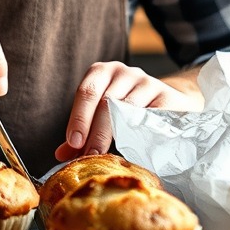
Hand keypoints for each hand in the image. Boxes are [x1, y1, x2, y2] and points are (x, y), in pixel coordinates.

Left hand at [54, 61, 203, 161]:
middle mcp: (124, 72)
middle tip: (90, 156)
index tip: (74, 142)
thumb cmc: (127, 110)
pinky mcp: (168, 96)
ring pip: (129, 110)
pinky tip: (138, 150)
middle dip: (96, 132)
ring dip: (118, 136)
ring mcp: (147, 82)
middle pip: (107, 102)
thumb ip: (83, 133)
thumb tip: (60, 155)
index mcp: (102, 72)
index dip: (79, 117)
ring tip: (111, 157)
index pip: (86, 92)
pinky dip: (143, 134)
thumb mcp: (102, 114)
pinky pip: (153, 117)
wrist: (169, 103)